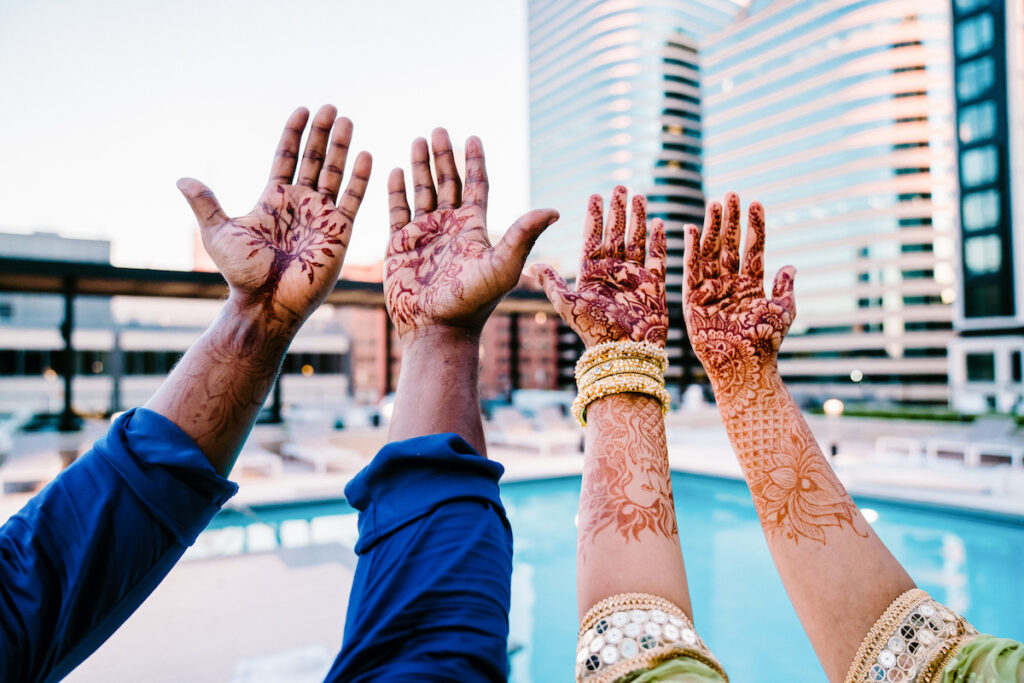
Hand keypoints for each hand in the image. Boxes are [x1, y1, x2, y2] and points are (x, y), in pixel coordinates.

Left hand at [177, 105, 371, 329]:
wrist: (267, 303)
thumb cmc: (242, 274)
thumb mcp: (218, 233)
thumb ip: (206, 204)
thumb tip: (181, 179)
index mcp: (274, 199)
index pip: (286, 158)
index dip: (294, 134)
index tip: (302, 110)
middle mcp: (301, 204)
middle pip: (314, 159)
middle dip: (322, 134)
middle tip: (330, 108)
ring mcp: (322, 216)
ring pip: (335, 173)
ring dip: (341, 147)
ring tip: (346, 120)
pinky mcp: (340, 232)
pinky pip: (353, 199)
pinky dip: (359, 178)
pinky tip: (364, 154)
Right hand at [384, 129, 558, 339]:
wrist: (436, 329)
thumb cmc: (472, 302)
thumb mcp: (503, 265)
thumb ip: (524, 234)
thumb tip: (556, 209)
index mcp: (474, 229)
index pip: (476, 186)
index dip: (474, 162)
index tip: (472, 137)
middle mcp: (449, 228)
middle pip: (447, 182)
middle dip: (443, 156)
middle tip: (439, 129)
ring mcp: (424, 235)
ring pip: (422, 191)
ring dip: (420, 166)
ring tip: (418, 140)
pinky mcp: (399, 245)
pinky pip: (397, 210)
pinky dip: (396, 189)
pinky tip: (394, 169)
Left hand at [529, 187, 666, 346]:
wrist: (622, 352)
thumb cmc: (593, 331)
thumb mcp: (567, 304)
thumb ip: (552, 283)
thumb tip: (531, 264)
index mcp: (592, 273)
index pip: (593, 238)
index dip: (595, 217)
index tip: (594, 195)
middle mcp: (613, 271)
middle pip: (616, 233)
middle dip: (618, 210)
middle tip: (619, 186)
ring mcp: (635, 276)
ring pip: (637, 240)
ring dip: (638, 218)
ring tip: (638, 196)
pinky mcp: (654, 285)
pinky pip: (658, 257)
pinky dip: (659, 240)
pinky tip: (659, 221)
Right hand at [683, 193, 795, 412]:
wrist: (742, 366)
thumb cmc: (765, 343)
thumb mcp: (783, 312)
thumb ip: (785, 287)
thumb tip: (791, 265)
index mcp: (752, 286)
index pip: (753, 249)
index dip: (754, 227)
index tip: (756, 202)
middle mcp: (730, 284)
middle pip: (730, 245)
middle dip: (732, 220)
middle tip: (732, 193)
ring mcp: (711, 290)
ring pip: (712, 252)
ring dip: (713, 227)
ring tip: (716, 202)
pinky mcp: (693, 298)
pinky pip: (691, 269)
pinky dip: (692, 249)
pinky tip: (694, 227)